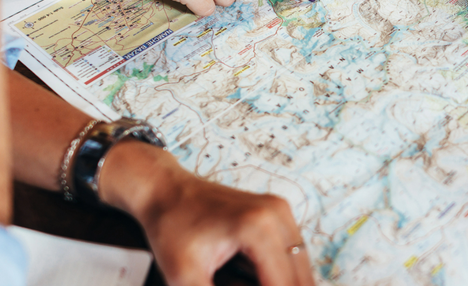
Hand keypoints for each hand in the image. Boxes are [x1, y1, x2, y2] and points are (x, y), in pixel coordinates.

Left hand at [100, 141, 315, 285]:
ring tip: (238, 282)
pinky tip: (251, 279)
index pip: (283, 284)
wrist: (167, 191)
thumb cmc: (171, 228)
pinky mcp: (279, 212)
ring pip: (301, 267)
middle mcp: (277, 214)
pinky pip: (293, 254)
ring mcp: (281, 210)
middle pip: (300, 277)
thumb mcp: (185, 277)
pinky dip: (280, 274)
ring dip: (281, 283)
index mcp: (258, 228)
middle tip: (236, 285)